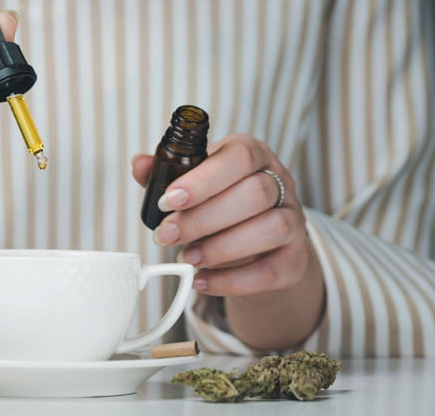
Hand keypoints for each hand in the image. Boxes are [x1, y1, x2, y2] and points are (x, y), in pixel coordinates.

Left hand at [131, 134, 324, 348]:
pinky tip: (202, 281)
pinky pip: (272, 271)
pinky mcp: (295, 259)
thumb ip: (165, 173)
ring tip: (186, 258)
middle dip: (203, 218)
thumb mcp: (191, 183)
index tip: (168, 201)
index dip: (203, 180)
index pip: (239, 157)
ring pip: (271, 228)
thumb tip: (139, 165)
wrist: (256, 246)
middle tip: (166, 235)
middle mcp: (280, 183)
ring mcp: (295, 221)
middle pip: (255, 194)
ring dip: (221, 248)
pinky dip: (232, 281)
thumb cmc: (218, 204)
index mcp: (252, 154)